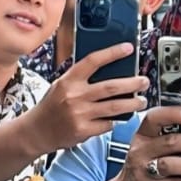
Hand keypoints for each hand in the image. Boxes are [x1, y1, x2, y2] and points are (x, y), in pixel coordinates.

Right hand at [28, 45, 149, 151]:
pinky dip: (115, 121)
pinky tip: (119, 118)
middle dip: (133, 83)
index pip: (93, 61)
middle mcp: (74, 96)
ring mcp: (79, 114)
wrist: (36, 131)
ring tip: (141, 101)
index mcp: (69, 81)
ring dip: (133, 104)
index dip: (112, 53)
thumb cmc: (51, 107)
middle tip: (144, 81)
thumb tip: (110, 70)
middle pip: (111, 86)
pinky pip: (108, 124)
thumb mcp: (61, 86)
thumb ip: (81, 79)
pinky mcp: (83, 130)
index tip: (128, 49)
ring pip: (115, 107)